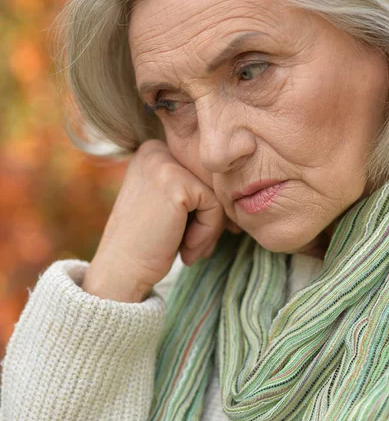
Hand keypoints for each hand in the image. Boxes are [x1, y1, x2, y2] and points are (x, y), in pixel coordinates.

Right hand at [82, 139, 241, 301]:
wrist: (120, 271)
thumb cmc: (147, 243)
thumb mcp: (167, 204)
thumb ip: (193, 187)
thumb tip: (235, 183)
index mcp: (153, 151)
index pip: (200, 171)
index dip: (206, 206)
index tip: (197, 235)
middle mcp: (156, 150)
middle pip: (210, 179)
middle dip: (212, 216)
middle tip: (198, 248)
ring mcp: (164, 163)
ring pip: (216, 191)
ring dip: (211, 227)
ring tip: (191, 251)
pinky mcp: (176, 183)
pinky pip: (215, 205)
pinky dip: (208, 232)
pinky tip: (186, 249)